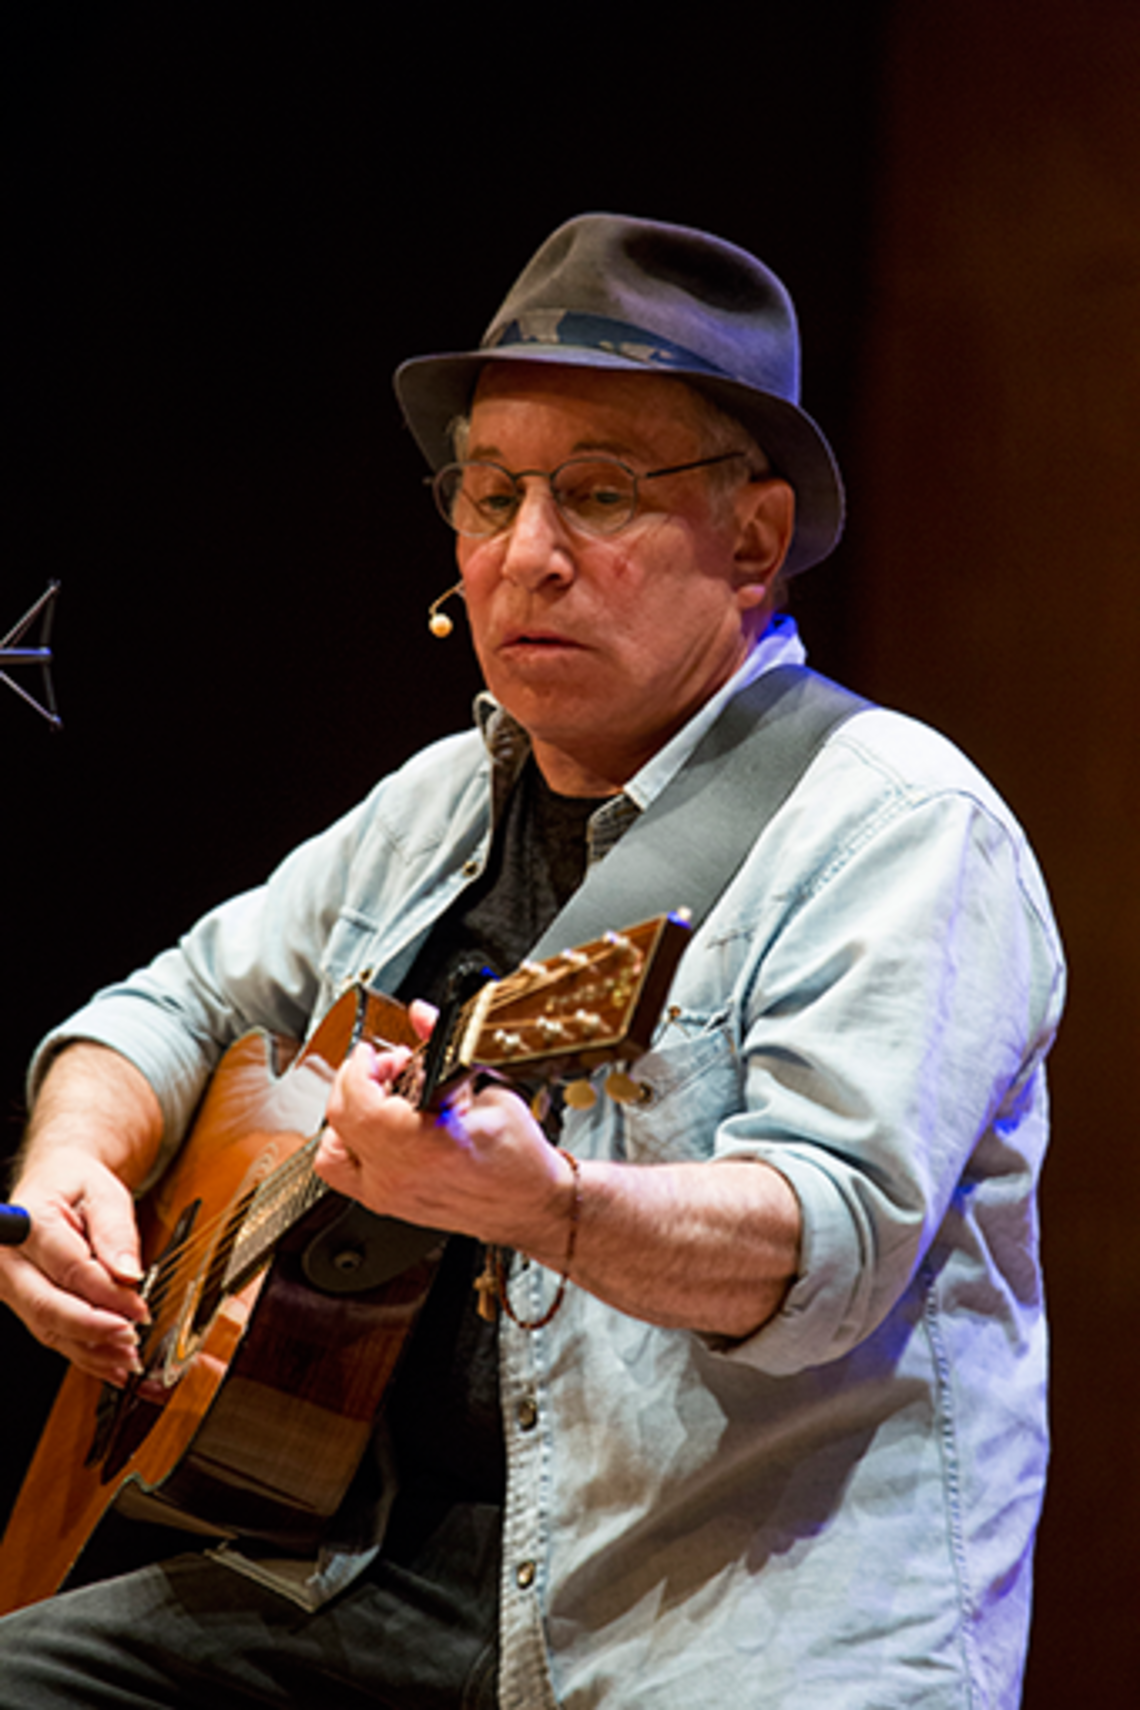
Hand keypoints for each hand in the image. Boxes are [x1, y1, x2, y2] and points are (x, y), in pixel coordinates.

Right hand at [0, 1147, 149, 1385]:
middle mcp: (8, 1259)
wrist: (54, 1184)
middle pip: (48, 1306)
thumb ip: (115, 1231)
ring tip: (129, 1358)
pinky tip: (113, 1363)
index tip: (139, 1308)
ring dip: (92, 1349)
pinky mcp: (23, 1303)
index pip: (69, 1268)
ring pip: (48, 1328)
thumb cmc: (77, 1186)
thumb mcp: (105, 1193)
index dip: (107, 1294)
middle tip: (131, 1339)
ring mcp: (10, 1285)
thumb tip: (127, 1274)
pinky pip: (51, 1334)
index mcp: (27, 1222)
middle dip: (94, 1329)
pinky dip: (84, 1352)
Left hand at [315, 1038, 571, 1253]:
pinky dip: (347, 1144)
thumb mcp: (488, 1090)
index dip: (361, 1066)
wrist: (532, 1203)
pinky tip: (373, 1127)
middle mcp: (398, 1177)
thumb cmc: (519, 1159)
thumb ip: (445, 1047)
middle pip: (340, 1119)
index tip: (374, 1052)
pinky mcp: (387, 1203)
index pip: (360, 1101)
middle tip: (387, 1067)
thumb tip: (422, 1014)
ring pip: (330, 1149)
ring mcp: (388, 1195)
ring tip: (376, 1097)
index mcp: (424, 1147)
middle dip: (358, 1080)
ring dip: (346, 1114)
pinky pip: (342, 1174)